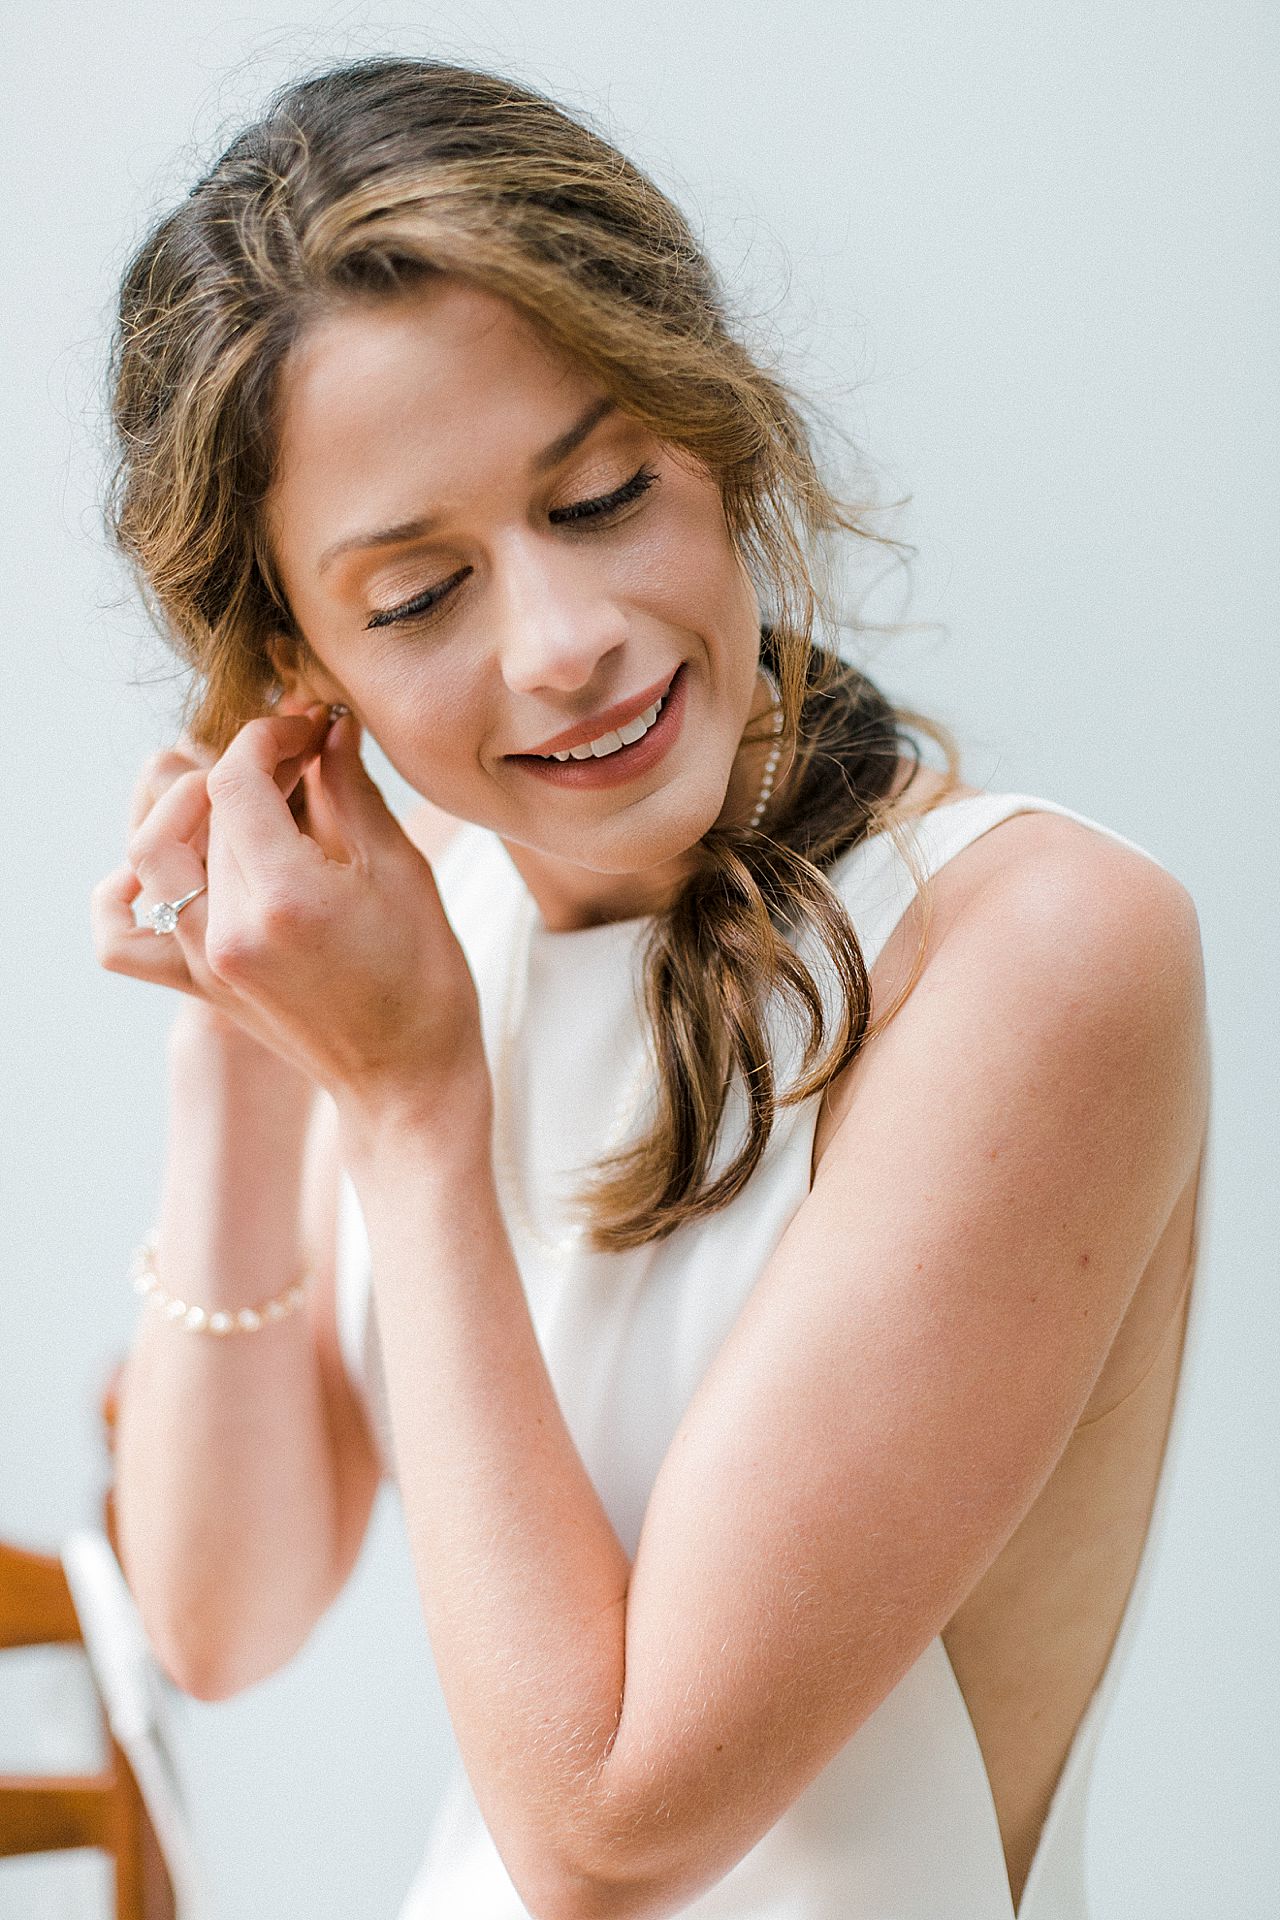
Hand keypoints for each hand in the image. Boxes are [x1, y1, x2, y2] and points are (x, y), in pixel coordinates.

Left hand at [94, 700, 489, 1127]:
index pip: (233, 780)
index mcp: (286, 898)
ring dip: (187, 808)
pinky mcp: (199, 984)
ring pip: (150, 852)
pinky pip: (122, 936)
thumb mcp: (402, 872)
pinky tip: (168, 867)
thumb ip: (351, 791)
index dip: (265, 737)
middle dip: (243, 765)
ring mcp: (206, 960)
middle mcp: (229, 929)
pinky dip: (127, 890)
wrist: (407, 1080)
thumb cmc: (425, 978)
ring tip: (240, 802)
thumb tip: (328, 728)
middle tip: (296, 758)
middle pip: (198, 809)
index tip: (305, 729)